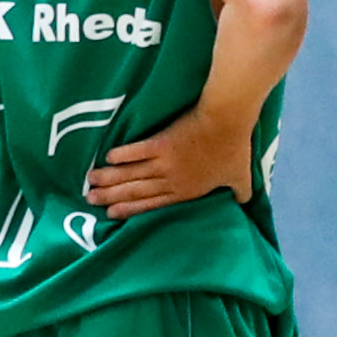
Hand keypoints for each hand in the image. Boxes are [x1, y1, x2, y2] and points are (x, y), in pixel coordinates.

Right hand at [82, 101, 250, 215]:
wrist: (227, 122)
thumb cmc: (234, 150)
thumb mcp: (241, 178)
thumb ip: (240, 194)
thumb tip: (245, 204)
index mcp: (186, 191)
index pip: (153, 204)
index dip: (131, 209)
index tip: (111, 213)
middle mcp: (170, 179)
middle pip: (135, 191)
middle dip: (111, 196)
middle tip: (90, 200)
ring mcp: (163, 162)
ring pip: (131, 174)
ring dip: (109, 179)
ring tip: (91, 182)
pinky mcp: (160, 143)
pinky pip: (136, 151)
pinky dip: (121, 155)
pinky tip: (107, 159)